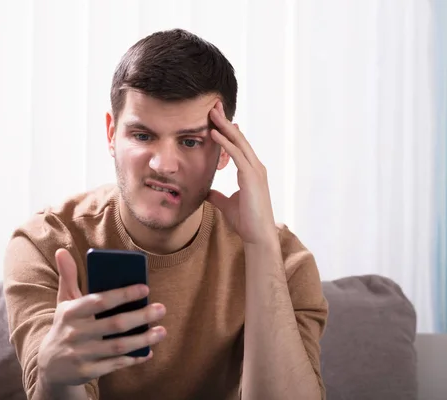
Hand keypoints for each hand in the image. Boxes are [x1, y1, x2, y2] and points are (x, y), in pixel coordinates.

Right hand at [37, 248, 166, 387]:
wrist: (49, 365)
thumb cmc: (65, 326)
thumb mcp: (64, 302)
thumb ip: (68, 277)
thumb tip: (62, 251)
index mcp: (70, 312)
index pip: (99, 301)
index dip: (123, 295)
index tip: (145, 288)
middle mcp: (74, 334)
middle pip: (113, 324)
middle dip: (140, 316)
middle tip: (161, 308)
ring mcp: (80, 355)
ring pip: (117, 347)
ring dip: (142, 339)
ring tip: (161, 331)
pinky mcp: (87, 372)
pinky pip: (114, 365)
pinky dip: (133, 359)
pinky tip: (148, 352)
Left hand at [207, 101, 276, 245]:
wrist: (257, 236)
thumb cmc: (245, 221)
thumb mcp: (226, 204)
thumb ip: (217, 195)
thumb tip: (206, 191)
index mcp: (251, 171)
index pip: (237, 145)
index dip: (226, 130)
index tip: (215, 118)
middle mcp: (256, 167)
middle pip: (239, 138)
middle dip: (226, 121)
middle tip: (213, 106)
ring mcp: (255, 171)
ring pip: (238, 142)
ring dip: (224, 126)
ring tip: (211, 112)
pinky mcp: (252, 177)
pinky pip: (237, 155)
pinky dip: (225, 143)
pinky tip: (214, 133)